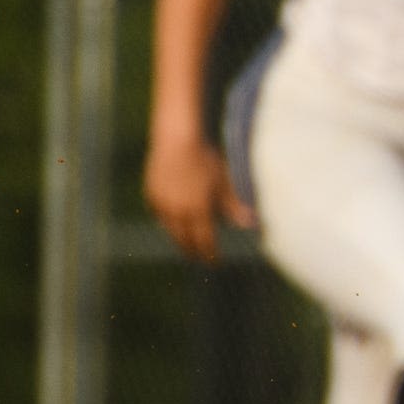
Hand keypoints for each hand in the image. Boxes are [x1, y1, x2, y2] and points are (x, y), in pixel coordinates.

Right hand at [145, 127, 239, 262]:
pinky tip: (171, 222)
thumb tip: (252, 223)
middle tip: (197, 258)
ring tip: (184, 243)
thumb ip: (235, 205)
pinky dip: (166, 221)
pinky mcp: (151, 194)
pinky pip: (158, 215)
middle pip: (183, 239)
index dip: (209, 253)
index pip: (204, 240)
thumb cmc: (206, 159)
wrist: (176, 141)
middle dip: (191, 250)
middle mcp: (177, 212)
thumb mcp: (225, 182)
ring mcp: (162, 204)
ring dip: (177, 238)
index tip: (213, 262)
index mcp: (198, 210)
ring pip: (169, 229)